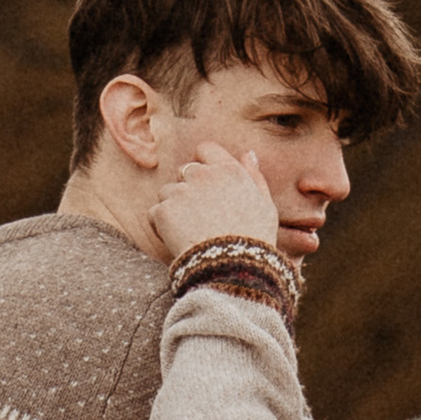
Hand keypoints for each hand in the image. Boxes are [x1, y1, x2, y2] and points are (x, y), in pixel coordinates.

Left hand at [151, 141, 280, 262]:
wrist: (233, 270)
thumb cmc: (254, 242)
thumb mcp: (266, 207)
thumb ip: (255, 177)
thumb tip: (248, 153)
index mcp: (230, 171)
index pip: (206, 149)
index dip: (203, 164)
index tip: (206, 186)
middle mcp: (204, 175)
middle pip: (184, 172)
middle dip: (188, 190)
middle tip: (200, 218)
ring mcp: (182, 192)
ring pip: (167, 192)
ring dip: (174, 208)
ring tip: (190, 233)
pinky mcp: (164, 211)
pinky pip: (155, 213)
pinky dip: (161, 226)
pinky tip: (178, 241)